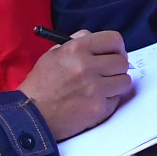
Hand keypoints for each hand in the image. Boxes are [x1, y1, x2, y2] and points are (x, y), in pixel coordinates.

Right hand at [21, 31, 138, 140]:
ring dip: (116, 84)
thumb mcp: (53, 54)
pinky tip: (94, 100)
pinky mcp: (98, 108)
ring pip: (124, 81)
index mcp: (76, 49)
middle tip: (108, 72)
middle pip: (122, 62)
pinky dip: (109, 100)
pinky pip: (117, 99)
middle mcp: (87, 67)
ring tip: (102, 87)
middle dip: (117, 66)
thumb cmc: (41, 84)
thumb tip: (98, 41)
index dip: (117, 47)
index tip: (115, 53)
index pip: (113, 40)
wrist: (32, 115)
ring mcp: (95, 89)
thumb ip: (77, 42)